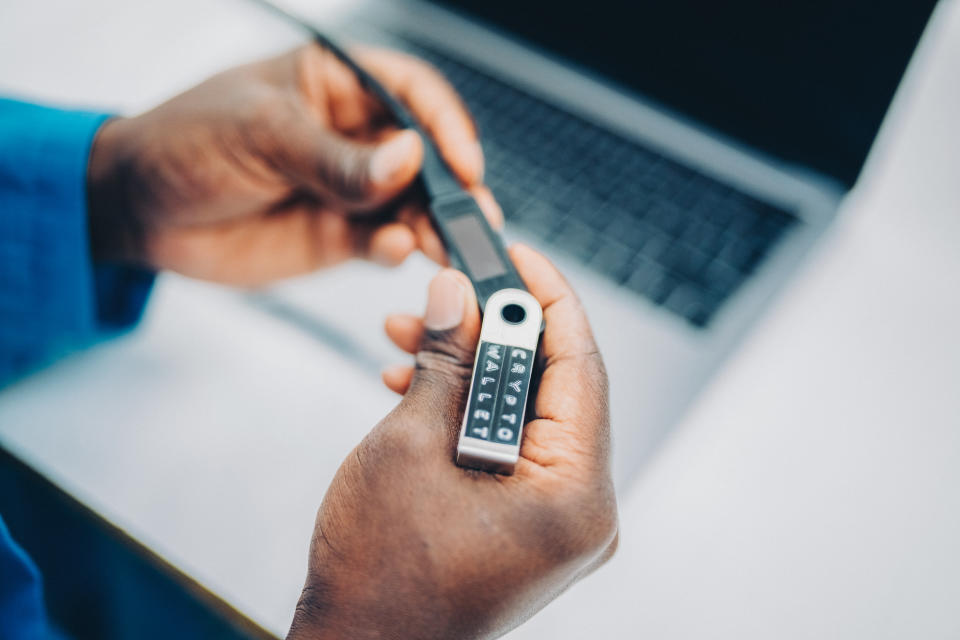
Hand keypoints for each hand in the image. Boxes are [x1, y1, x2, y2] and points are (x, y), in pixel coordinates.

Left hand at [87, 45, 501, 284]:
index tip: (461, 160)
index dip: (444, 124)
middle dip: (454, 187)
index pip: (412, 94)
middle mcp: (355, 137)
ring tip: (449, 246)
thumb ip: (334, 157)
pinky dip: (397, 251)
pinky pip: (385, 244)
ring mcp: (352, 191)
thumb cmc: (186, 143)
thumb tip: (407, 160)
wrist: (138, 212)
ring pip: (414, 206)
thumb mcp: (260, 135)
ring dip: (437, 226)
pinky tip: (395, 251)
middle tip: (473, 217)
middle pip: (426, 157)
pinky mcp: (341, 238)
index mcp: (338, 85)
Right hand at [288, 245, 617, 639]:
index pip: (580, 365)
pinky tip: (418, 384)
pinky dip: (469, 410)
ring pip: (525, 412)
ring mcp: (559, 521)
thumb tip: (456, 291)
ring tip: (409, 335)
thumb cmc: (380, 574)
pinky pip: (511, 445)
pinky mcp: (531, 524)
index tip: (516, 255)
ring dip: (471, 369)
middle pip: (554, 386)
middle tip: (452, 289)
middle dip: (494, 331)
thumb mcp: (410, 444)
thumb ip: (444, 358)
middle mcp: (583, 510)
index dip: (547, 298)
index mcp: (576, 494)